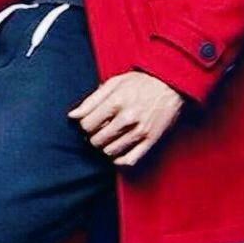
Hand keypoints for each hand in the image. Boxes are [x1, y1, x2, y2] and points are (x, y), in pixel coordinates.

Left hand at [67, 70, 185, 166]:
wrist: (171, 85)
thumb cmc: (140, 82)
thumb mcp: (113, 83)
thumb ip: (91, 100)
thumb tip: (73, 116)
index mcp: (116, 101)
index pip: (87, 125)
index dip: (84, 125)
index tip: (89, 122)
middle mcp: (128, 118)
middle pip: (96, 140)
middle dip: (92, 136)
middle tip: (98, 130)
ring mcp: (140, 131)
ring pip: (109, 151)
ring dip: (104, 147)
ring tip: (108, 137)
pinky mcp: (151, 141)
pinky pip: (128, 160)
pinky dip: (118, 160)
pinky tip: (117, 151)